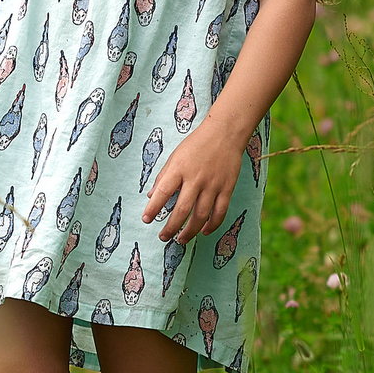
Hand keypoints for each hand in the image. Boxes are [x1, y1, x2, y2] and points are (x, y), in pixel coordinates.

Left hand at [142, 126, 244, 243]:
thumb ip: (163, 176)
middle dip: (171, 228)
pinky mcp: (227, 188)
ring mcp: (213, 185)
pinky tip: (204, 231)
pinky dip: (212, 225)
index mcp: (179, 169)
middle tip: (163, 237)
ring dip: (190, 231)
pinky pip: (220, 212)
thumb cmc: (196, 144)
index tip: (146, 219)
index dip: (153, 208)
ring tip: (181, 240)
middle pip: (182, 210)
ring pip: (201, 215)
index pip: (162, 192)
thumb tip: (151, 195)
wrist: (225, 132)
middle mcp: (195, 178)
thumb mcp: (175, 156)